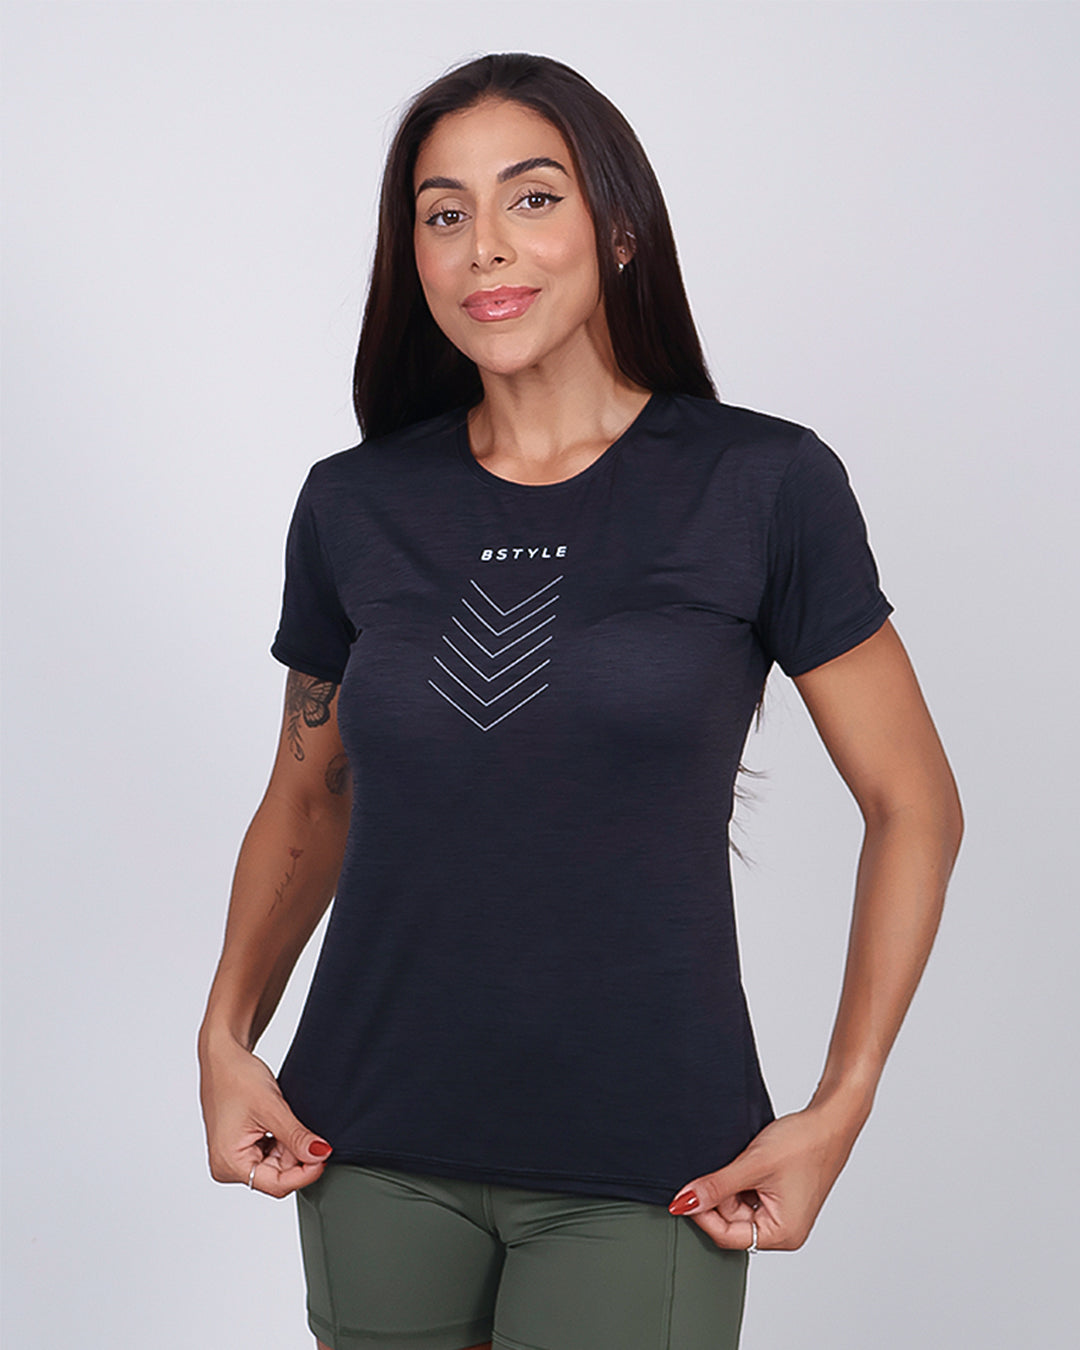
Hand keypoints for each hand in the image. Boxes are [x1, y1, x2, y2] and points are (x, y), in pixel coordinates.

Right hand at [198, 1034, 331, 1197]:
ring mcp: (234, 1159)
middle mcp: (228, 1167)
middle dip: (297, 1156)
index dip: (304, 1173)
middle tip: (307, 1129)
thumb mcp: (272, 1107)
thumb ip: (296, 1136)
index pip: (276, 1185)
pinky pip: (270, 1155)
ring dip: (290, 1147)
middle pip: (277, 1176)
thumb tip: (320, 1155)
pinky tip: (281, 1122)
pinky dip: (282, 1142)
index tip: (325, 1156)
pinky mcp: (241, 1149)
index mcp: (229, 1163)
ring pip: (276, 1166)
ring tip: (286, 1118)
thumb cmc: (236, 1077)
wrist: (223, 1057)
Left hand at [667, 1104, 865, 1250]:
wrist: (830, 1120)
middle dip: (719, 1196)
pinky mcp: (780, 1199)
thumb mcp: (752, 1165)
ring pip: (737, 1207)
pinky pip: (749, 1196)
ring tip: (744, 1161)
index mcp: (782, 1234)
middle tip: (723, 1167)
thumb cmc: (804, 1144)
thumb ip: (716, 1187)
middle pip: (731, 1222)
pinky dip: (741, 1180)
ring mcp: (783, 1215)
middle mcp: (784, 1231)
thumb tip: (684, 1203)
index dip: (703, 1214)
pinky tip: (749, 1162)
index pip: (727, 1236)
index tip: (683, 1194)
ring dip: (730, 1186)